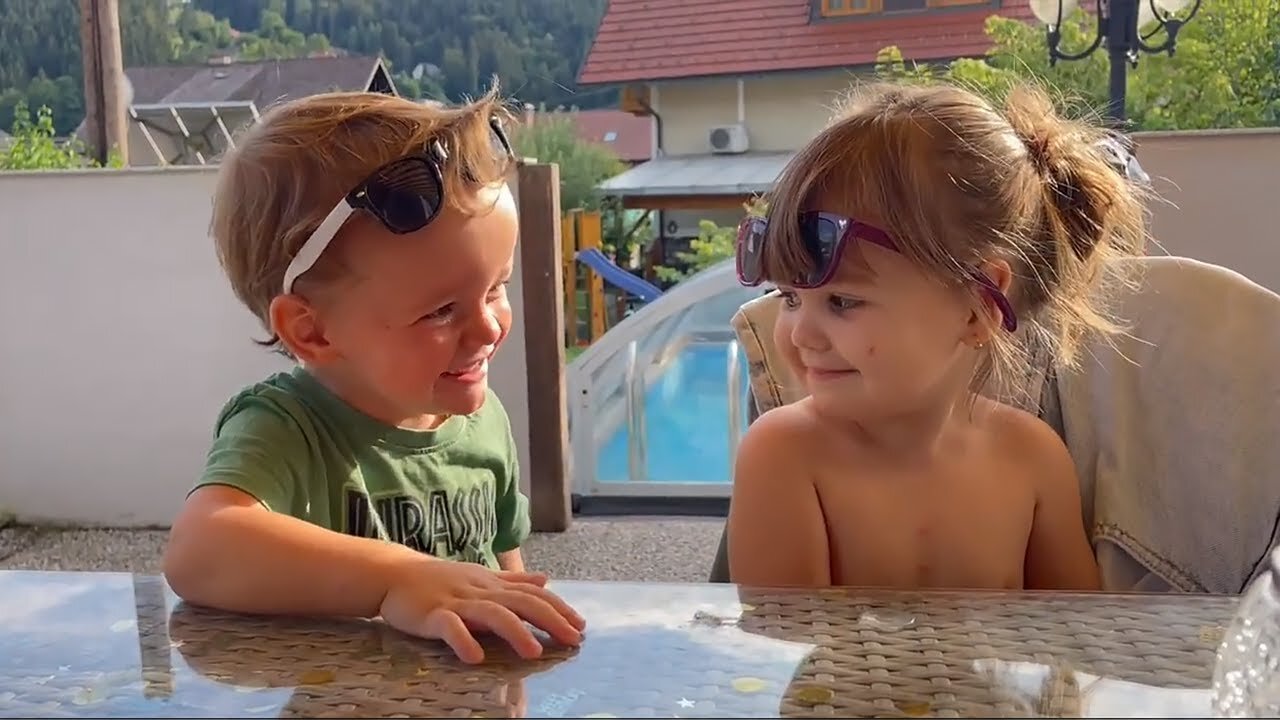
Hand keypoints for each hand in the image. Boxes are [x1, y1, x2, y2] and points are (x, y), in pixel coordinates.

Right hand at [377, 556, 585, 663]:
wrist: (394, 573)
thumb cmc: (441, 579)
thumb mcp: (481, 577)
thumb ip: (513, 581)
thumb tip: (546, 580)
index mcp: (493, 584)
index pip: (533, 594)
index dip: (559, 609)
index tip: (581, 626)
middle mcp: (480, 591)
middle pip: (520, 603)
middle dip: (550, 620)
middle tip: (574, 639)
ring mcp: (456, 602)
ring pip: (490, 613)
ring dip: (514, 631)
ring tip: (534, 652)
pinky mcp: (432, 615)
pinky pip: (449, 626)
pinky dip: (463, 640)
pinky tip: (476, 657)